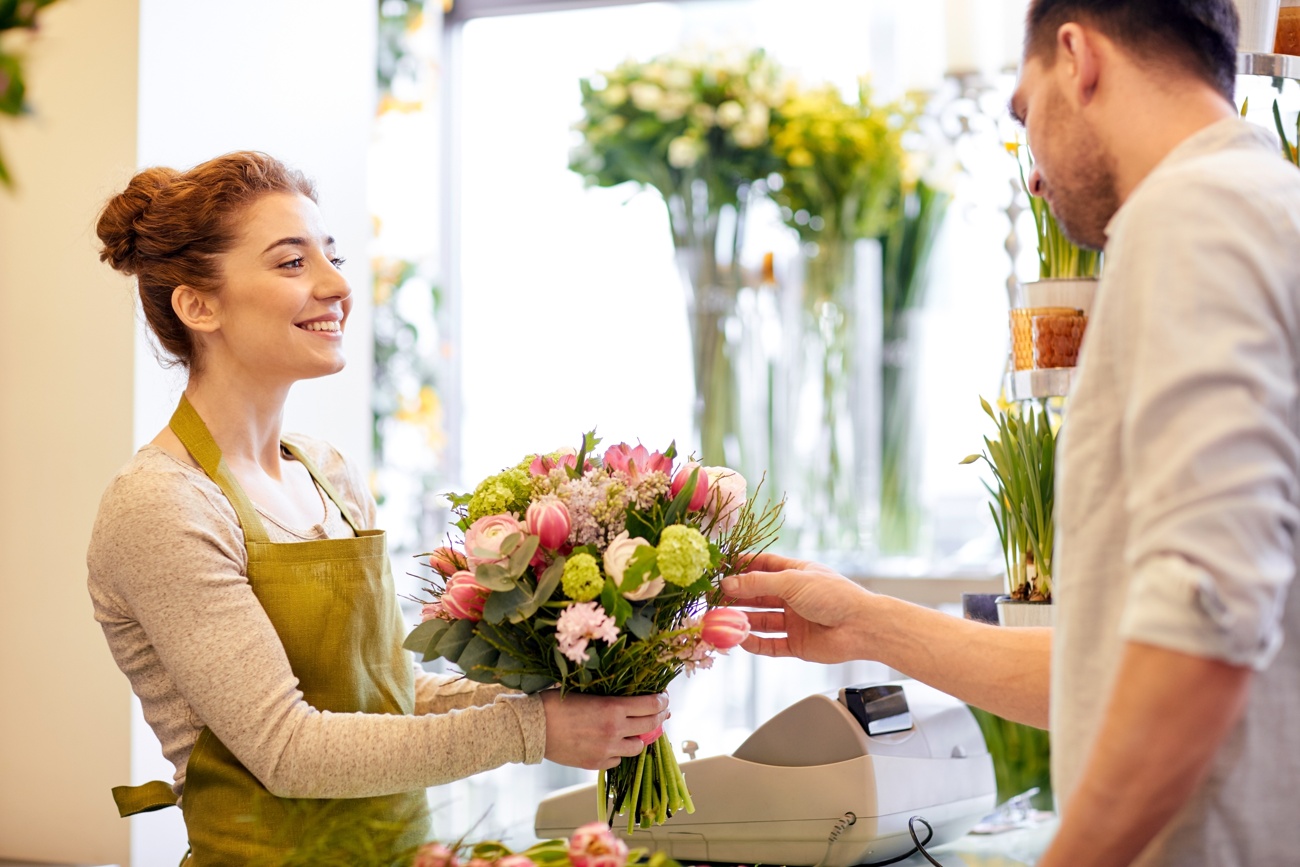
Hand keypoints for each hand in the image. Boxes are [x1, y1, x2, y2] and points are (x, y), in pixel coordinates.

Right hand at [540, 691, 669, 770]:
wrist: (534, 727)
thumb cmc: (557, 703)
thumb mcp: (589, 693)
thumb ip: (613, 699)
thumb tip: (634, 699)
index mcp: (613, 709)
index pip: (652, 705)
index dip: (662, 700)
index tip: (664, 698)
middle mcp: (614, 731)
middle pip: (651, 726)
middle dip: (659, 718)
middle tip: (660, 713)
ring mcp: (607, 750)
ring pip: (638, 748)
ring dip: (639, 738)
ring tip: (634, 731)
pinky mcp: (596, 764)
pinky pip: (618, 760)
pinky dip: (618, 752)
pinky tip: (610, 743)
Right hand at [721, 551, 874, 664]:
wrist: (862, 627)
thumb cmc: (834, 595)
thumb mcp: (792, 581)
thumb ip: (758, 583)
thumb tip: (728, 583)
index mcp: (796, 574)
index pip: (763, 566)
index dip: (742, 567)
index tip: (719, 568)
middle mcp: (794, 596)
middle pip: (759, 595)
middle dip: (737, 596)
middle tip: (713, 598)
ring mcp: (795, 621)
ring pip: (762, 621)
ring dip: (743, 620)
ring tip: (722, 621)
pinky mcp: (798, 644)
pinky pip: (771, 644)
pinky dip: (755, 643)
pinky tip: (740, 641)